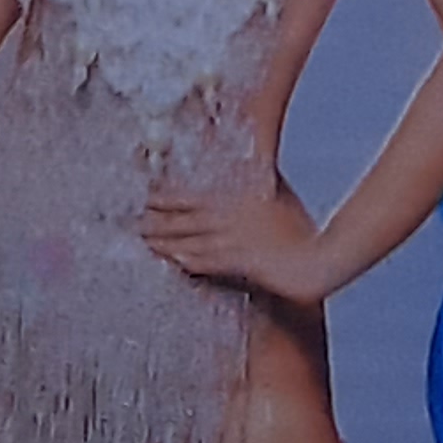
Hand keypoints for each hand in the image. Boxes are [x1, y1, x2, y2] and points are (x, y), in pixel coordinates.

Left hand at [138, 181, 338, 303]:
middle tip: (131, 220)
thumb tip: (247, 176)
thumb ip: (258, 187)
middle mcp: (226, 220)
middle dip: (155, 220)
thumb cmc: (298, 230)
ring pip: (186, 241)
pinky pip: (200, 262)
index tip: (144, 196)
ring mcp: (228, 244)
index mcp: (234, 200)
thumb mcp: (278, 198)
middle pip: (181, 220)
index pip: (189, 196)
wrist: (311, 260)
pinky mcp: (232, 266)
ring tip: (143, 239)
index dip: (164, 196)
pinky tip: (169, 260)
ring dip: (162, 240)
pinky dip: (182, 260)